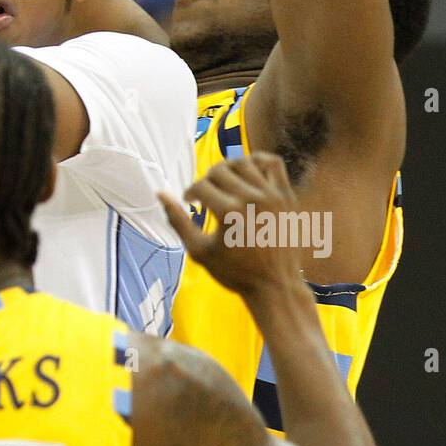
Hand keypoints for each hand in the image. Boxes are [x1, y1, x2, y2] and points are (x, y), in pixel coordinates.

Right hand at [160, 153, 307, 298]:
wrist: (275, 285)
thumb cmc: (235, 272)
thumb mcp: (199, 250)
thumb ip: (178, 221)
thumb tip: (160, 194)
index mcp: (229, 212)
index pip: (201, 186)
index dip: (190, 193)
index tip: (190, 203)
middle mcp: (252, 199)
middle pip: (219, 171)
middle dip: (206, 180)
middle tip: (205, 195)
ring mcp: (272, 195)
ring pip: (243, 162)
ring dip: (227, 168)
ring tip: (223, 181)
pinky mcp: (286, 196)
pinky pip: (273, 164)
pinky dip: (258, 160)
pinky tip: (248, 171)